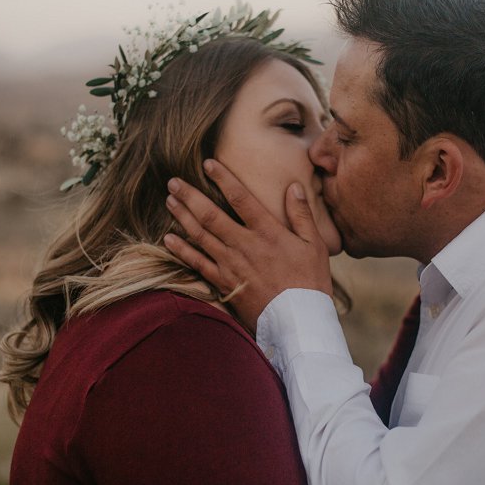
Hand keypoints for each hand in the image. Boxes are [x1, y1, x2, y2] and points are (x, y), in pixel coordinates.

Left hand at [164, 159, 332, 330]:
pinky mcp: (224, 283)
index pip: (240, 197)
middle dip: (190, 196)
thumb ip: (301, 214)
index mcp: (267, 232)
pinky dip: (182, 250)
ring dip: (182, 217)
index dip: (222, 178)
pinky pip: (198, 264)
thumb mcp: (315, 245)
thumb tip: (293, 186)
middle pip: (210, 215)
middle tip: (173, 181)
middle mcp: (244, 245)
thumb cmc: (310, 282)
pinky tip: (169, 239)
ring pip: (200, 236)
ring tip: (169, 201)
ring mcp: (231, 265)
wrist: (298, 321)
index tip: (208, 163)